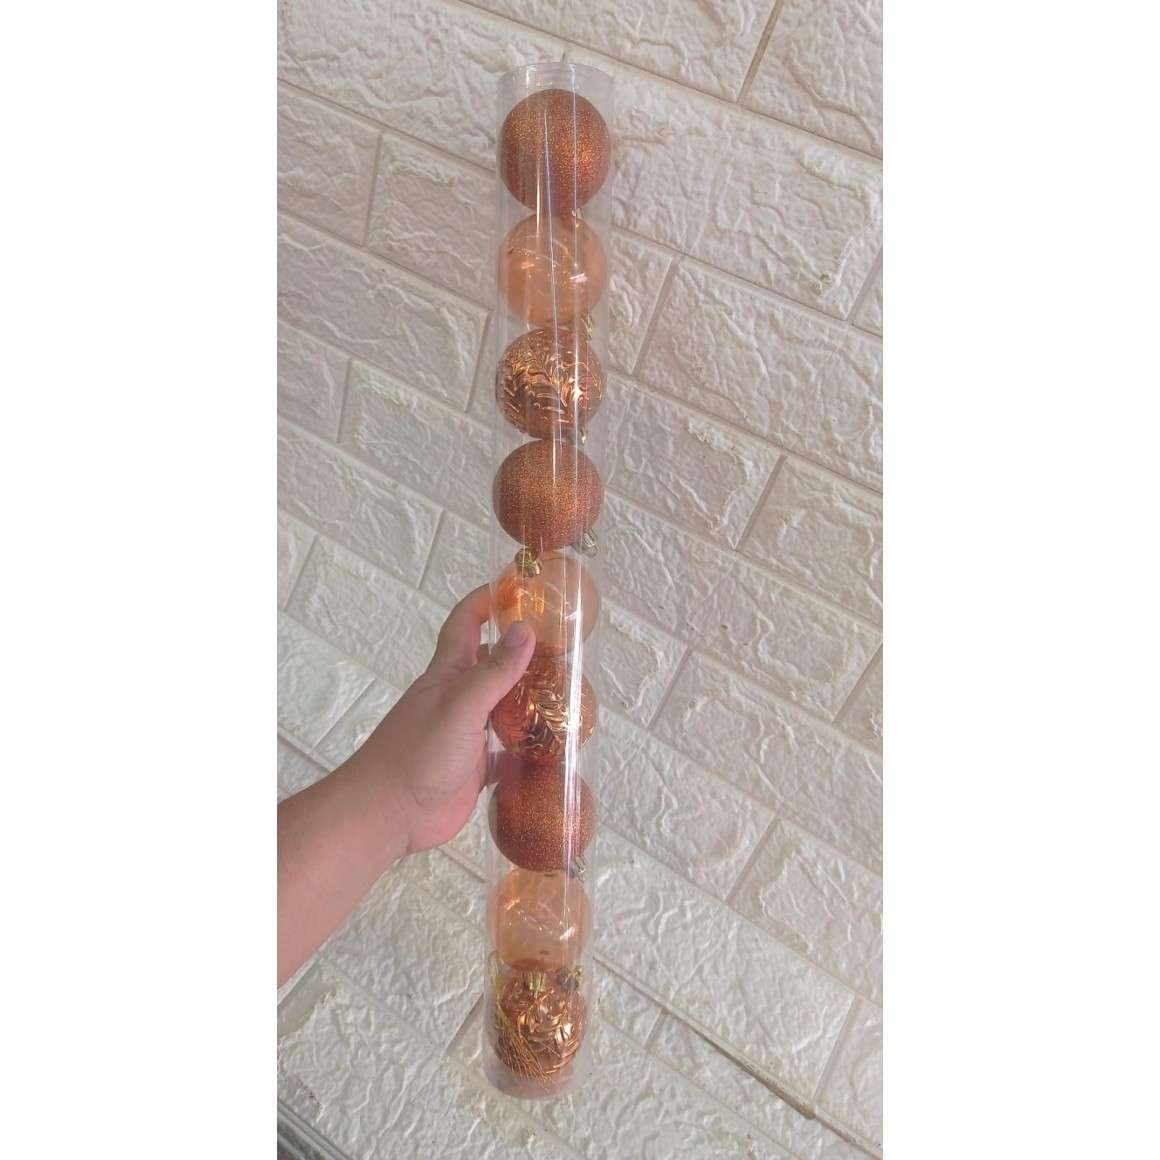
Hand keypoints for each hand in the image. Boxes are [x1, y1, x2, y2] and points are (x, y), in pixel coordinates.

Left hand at [351, 585, 535, 853]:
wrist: (388, 814)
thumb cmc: (416, 754)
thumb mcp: (460, 706)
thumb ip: (493, 672)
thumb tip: (525, 629)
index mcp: (448, 674)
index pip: (465, 623)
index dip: (486, 601)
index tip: (516, 587)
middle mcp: (457, 699)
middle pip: (490, 665)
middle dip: (520, 651)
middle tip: (560, 646)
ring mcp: (465, 734)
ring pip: (501, 709)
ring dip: (527, 702)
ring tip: (566, 696)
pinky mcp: (472, 769)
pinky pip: (504, 755)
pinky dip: (524, 751)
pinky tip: (548, 751)